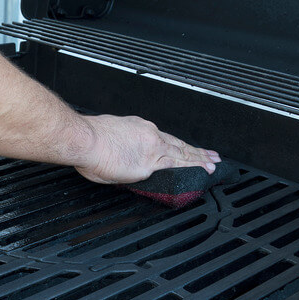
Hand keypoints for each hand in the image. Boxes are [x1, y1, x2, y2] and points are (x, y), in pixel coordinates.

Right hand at [74, 114, 220, 183]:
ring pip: (183, 154)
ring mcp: (152, 150)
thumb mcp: (108, 137)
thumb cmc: (88, 139)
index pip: (164, 138)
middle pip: (179, 144)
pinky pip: (177, 167)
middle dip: (196, 150)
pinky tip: (204, 171)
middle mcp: (149, 136)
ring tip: (214, 164)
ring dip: (200, 160)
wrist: (85, 140)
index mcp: (138, 128)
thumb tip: (122, 157)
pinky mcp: (149, 165)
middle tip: (212, 154)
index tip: (186, 147)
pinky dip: (193, 168)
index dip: (178, 144)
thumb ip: (121, 148)